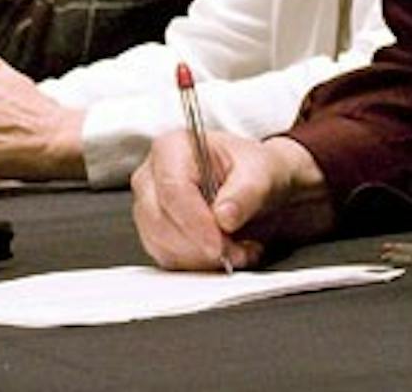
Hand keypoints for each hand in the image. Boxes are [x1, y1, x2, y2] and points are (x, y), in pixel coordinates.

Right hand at [131, 133, 331, 271]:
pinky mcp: (155, 232)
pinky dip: (197, 265)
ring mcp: (148, 205)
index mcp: (173, 147)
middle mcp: (152, 175)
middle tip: (234, 253)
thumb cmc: (254, 170)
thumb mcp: (263, 173)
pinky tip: (224, 253)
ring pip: (160, 244)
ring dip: (200, 258)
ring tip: (236, 250)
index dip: (194, 222)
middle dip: (198, 245)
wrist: (257, 186)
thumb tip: (224, 216)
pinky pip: (166, 258)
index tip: (219, 245)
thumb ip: (246, 192)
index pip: (172, 189)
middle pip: (159, 220)